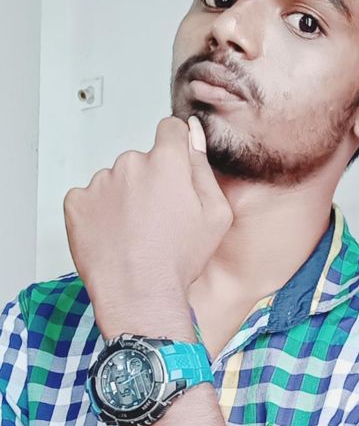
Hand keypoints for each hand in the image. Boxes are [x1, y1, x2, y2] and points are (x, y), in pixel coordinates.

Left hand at [63, 115, 231, 310]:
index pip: (171, 130)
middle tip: (159, 219)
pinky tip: (114, 236)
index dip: (177, 147)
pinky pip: (89, 198)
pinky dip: (99, 213)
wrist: (139, 295)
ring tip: (135, 233)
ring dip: (124, 197)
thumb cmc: (177, 260)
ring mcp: (99, 183)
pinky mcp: (76, 203)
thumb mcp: (216, 215)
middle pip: (143, 160)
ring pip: (116, 180)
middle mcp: (129, 164)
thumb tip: (194, 135)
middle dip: (151, 181)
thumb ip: (204, 168)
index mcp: (166, 162)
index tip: (176, 169)